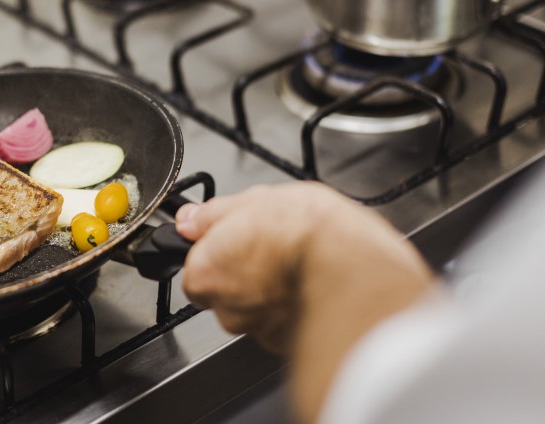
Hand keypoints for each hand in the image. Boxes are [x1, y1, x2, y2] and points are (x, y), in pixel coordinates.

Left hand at [176, 181, 434, 422]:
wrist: (354, 269)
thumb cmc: (307, 234)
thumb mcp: (255, 200)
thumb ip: (214, 213)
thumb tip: (191, 218)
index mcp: (206, 272)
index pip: (197, 267)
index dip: (220, 249)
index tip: (238, 238)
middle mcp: (226, 309)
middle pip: (226, 290)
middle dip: (246, 273)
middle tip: (273, 248)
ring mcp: (258, 331)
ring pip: (256, 309)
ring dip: (272, 292)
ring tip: (298, 265)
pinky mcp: (289, 345)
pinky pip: (283, 325)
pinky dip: (293, 309)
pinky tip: (311, 285)